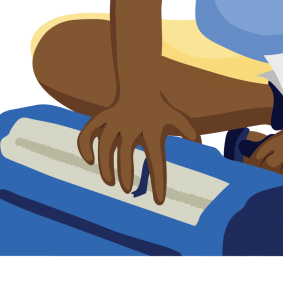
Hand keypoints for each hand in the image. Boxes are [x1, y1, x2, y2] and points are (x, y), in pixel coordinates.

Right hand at [77, 90, 200, 205]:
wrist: (141, 81)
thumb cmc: (158, 106)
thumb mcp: (173, 114)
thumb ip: (184, 126)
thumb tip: (198, 139)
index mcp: (153, 127)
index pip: (157, 158)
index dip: (158, 181)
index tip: (158, 201)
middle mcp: (132, 123)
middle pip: (126, 151)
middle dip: (125, 173)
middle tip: (127, 190)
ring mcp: (116, 119)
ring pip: (105, 143)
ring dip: (105, 164)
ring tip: (109, 183)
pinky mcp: (103, 116)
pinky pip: (88, 131)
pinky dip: (85, 145)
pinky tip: (89, 160)